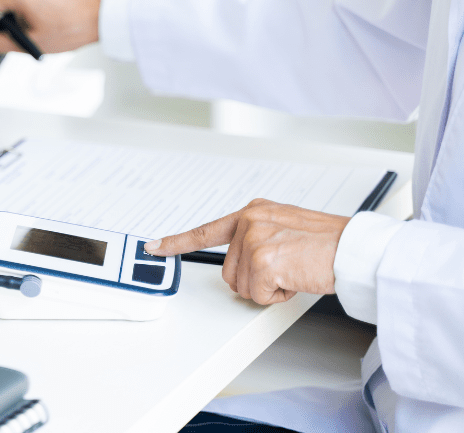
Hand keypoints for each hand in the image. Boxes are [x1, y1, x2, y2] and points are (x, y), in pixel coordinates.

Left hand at [145, 199, 350, 303]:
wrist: (355, 250)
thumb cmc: (328, 244)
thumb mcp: (285, 229)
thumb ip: (258, 239)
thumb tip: (240, 266)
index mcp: (253, 212)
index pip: (207, 230)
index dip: (177, 242)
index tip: (154, 247)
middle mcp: (250, 221)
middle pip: (229, 272)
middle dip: (255, 281)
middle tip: (287, 269)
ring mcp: (254, 239)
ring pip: (241, 286)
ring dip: (268, 289)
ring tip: (294, 271)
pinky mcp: (263, 260)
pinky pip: (258, 296)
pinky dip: (278, 296)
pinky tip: (297, 278)